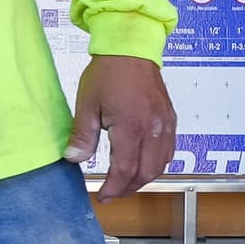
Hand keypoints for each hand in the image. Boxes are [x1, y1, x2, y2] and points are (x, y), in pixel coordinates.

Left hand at [66, 55, 177, 199]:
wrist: (131, 48)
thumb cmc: (109, 72)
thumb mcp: (87, 104)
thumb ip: (82, 135)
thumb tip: (74, 158)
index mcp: (131, 127)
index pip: (125, 170)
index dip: (113, 187)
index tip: (103, 195)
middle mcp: (153, 129)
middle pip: (145, 173)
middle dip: (128, 188)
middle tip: (112, 193)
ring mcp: (165, 124)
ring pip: (160, 165)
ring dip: (143, 179)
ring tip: (125, 183)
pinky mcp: (170, 119)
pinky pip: (169, 150)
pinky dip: (157, 164)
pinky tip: (143, 165)